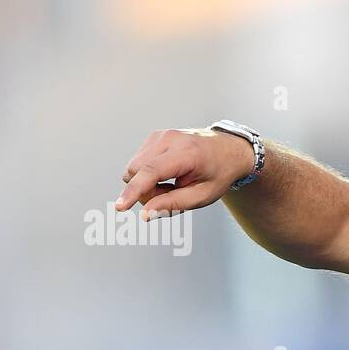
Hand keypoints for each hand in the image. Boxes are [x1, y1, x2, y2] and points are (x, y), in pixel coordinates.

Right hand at [115, 128, 254, 218]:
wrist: (228, 150)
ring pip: (133, 167)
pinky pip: (138, 162)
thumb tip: (145, 214)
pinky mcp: (154, 137)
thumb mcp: (203, 196)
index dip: (135, 191)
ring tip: (173, 185)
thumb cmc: (217, 174)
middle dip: (145, 191)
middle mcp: (170, 139)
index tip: (120, 207)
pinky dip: (148, 174)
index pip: (152, 171)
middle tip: (171, 196)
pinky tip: (168, 175)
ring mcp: (160, 135)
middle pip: (136, 170)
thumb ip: (174, 205)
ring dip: (146, 183)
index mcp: (187, 153)